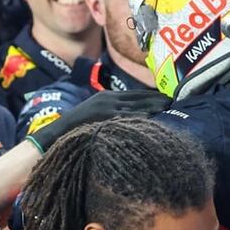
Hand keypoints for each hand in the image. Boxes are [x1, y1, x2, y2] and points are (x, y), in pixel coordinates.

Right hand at [31, 89, 170, 151]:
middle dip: (156, 98)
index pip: (133, 94)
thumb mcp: (94, 117)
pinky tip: (152, 115)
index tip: (166, 97)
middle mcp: (107, 98)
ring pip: (134, 104)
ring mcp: (105, 107)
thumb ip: (111, 115)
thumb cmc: (76, 130)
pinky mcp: (102, 116)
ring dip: (152, 105)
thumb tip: (129, 119)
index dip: (151, 95)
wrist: (55, 135)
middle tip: (173, 100)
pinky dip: (139, 115)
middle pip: (137, 97)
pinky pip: (125, 116)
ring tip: (168, 106)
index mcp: (105, 97)